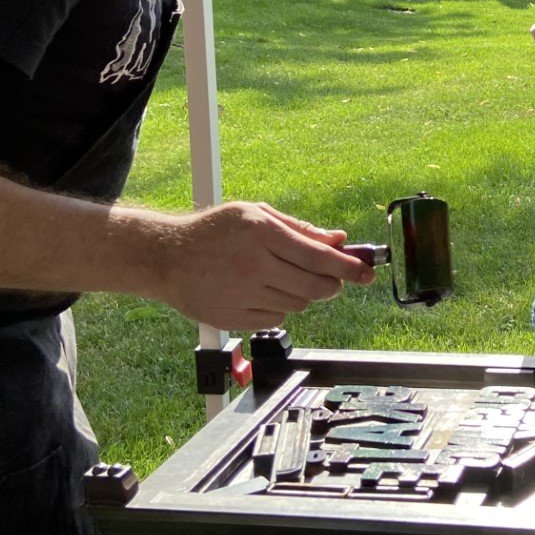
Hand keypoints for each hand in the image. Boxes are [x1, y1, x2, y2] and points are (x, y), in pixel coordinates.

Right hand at [157, 201, 376, 330]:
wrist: (166, 258)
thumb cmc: (215, 231)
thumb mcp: (256, 215)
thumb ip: (299, 229)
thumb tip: (338, 240)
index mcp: (262, 233)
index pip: (318, 256)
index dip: (349, 267)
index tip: (368, 274)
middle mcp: (254, 265)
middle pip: (315, 286)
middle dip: (333, 284)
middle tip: (333, 280)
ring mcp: (243, 294)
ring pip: (299, 304)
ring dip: (303, 295)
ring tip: (282, 279)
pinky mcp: (234, 318)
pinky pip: (276, 319)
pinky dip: (279, 309)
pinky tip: (260, 293)